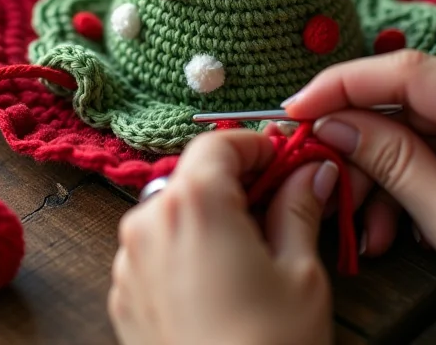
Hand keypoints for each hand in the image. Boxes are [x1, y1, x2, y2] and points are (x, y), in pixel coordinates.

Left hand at [109, 129, 336, 344]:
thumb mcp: (300, 273)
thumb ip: (300, 208)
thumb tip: (311, 173)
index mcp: (193, 203)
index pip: (220, 142)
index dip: (256, 144)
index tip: (284, 159)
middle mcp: (149, 222)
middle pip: (195, 174)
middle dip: (237, 180)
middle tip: (279, 200)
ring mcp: (129, 260)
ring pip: (174, 209)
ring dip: (211, 213)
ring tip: (252, 245)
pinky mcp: (124, 293)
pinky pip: (156, 247)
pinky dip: (187, 245)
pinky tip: (220, 277)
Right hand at [284, 51, 435, 342]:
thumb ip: (392, 163)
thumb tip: (333, 123)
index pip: (407, 72)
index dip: (341, 85)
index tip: (295, 108)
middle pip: (405, 102)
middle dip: (361, 146)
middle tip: (327, 183)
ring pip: (411, 125)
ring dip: (381, 173)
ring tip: (364, 225)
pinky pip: (432, 141)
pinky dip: (406, 177)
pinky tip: (392, 221)